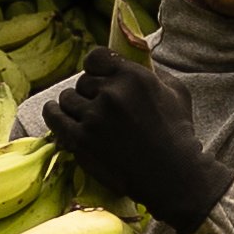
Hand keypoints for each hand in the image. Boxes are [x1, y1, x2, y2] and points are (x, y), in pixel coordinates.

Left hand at [49, 49, 227, 232]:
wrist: (172, 176)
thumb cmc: (179, 134)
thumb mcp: (177, 92)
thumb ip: (153, 71)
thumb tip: (134, 58)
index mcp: (133, 77)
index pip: (96, 57)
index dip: (96, 67)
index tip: (98, 77)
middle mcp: (111, 94)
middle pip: (83, 81)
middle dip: (90, 92)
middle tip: (100, 107)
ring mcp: (94, 117)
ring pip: (67, 98)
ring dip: (75, 105)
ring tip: (85, 116)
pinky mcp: (80, 140)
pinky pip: (55, 117)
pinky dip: (54, 113)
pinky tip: (57, 112)